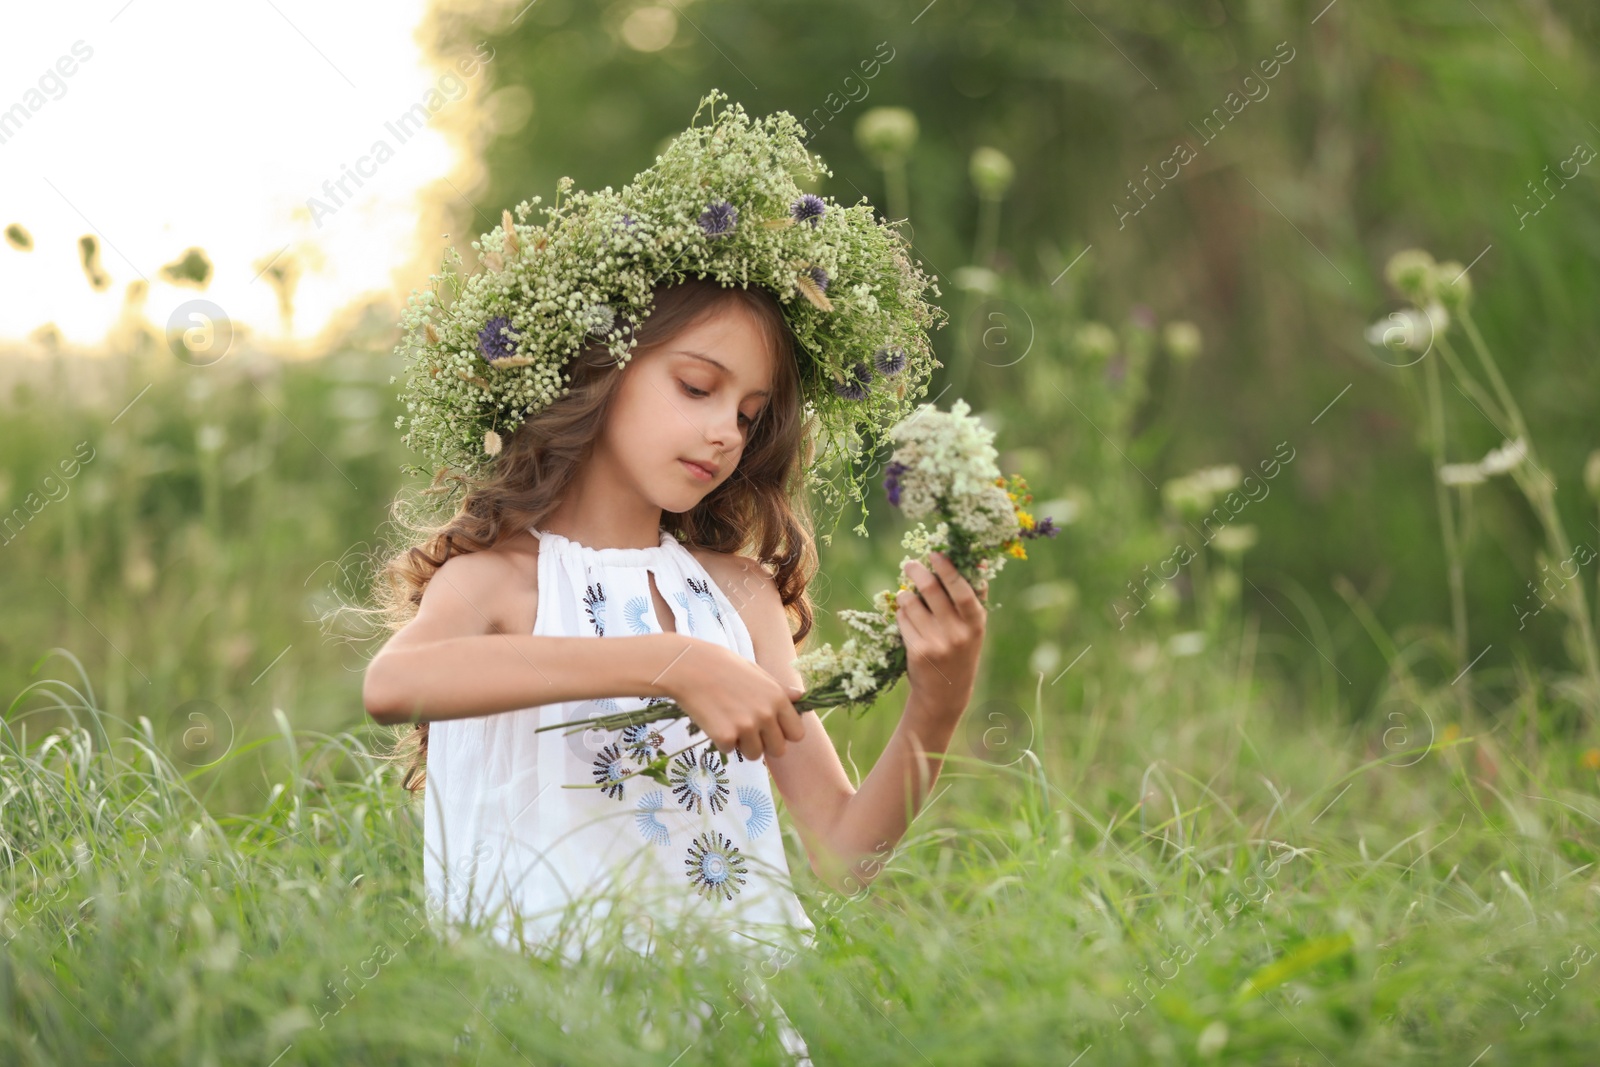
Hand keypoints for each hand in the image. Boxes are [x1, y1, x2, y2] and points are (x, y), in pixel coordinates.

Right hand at [658, 637, 806, 760]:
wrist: (690, 667)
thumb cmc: (724, 666)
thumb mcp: (757, 673)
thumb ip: (780, 689)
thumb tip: (800, 697)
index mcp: (778, 698)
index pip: (797, 734)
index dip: (784, 733)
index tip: (771, 729)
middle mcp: (767, 714)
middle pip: (778, 750)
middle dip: (764, 744)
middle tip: (748, 729)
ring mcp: (746, 727)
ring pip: (754, 755)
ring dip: (743, 745)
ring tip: (729, 723)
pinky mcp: (725, 736)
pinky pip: (729, 751)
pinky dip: (721, 741)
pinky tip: (714, 721)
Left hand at [895, 552, 987, 718]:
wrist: (945, 694)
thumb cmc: (961, 652)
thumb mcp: (974, 628)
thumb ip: (975, 597)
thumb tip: (979, 561)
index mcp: (976, 622)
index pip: (962, 589)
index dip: (947, 568)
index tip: (936, 553)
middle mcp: (958, 632)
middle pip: (932, 589)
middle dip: (917, 571)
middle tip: (909, 564)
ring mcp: (936, 642)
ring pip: (911, 602)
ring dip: (905, 594)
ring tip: (907, 596)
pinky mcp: (917, 651)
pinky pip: (902, 619)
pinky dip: (901, 613)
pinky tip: (907, 619)